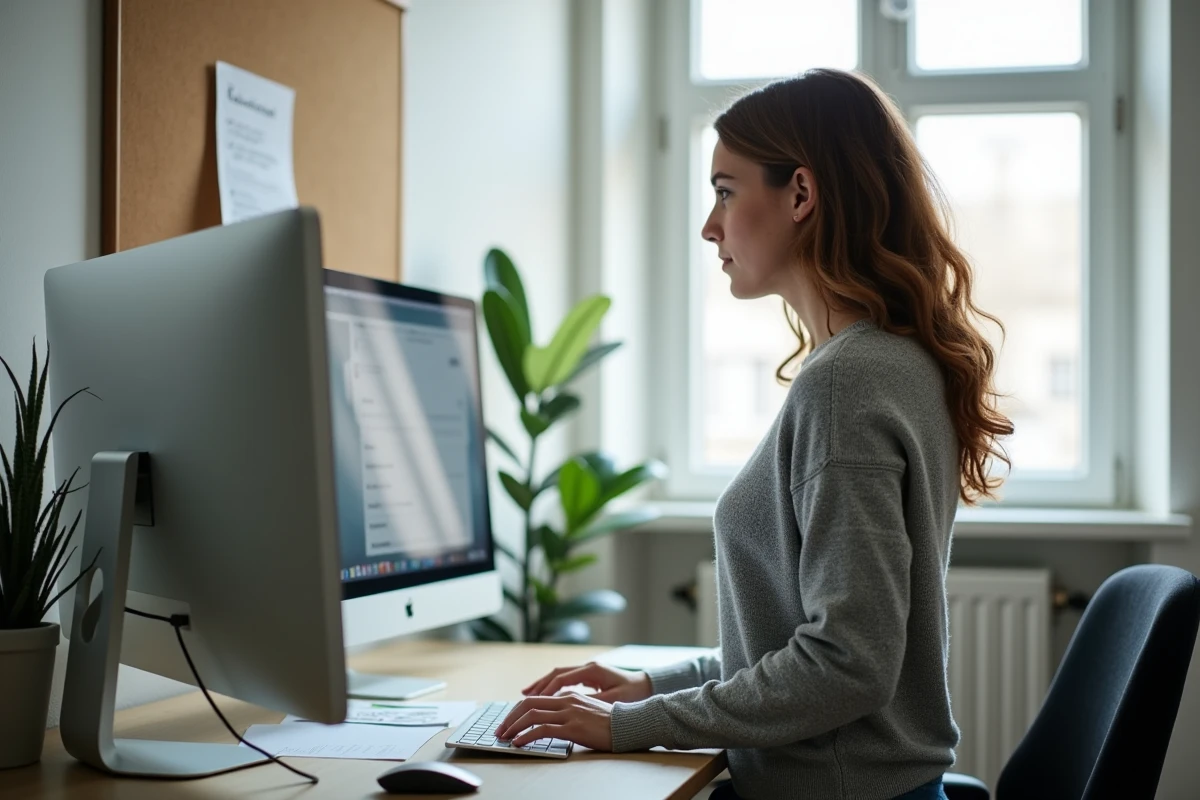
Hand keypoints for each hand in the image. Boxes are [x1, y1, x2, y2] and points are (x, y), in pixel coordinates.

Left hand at [495, 693, 614, 750]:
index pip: (535, 699)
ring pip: (532, 715)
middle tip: (500, 731)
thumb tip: (549, 721)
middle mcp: (566, 700)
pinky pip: (543, 729)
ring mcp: (569, 712)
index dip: (517, 710)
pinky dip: (527, 736)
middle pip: (529, 704)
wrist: (628, 726)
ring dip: (514, 727)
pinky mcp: (573, 727)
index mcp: (568, 695)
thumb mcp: (585, 711)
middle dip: (510, 718)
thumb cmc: (608, 723)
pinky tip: (519, 743)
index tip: (507, 722)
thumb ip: (568, 712)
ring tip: (505, 738)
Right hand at [520, 661, 652, 702]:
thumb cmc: (633, 694)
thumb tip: (569, 706)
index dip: (545, 691)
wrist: (646, 686)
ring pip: (558, 675)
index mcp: (591, 671)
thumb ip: (591, 701)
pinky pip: (564, 680)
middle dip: (537, 686)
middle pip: (555, 674)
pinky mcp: (588, 676)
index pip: (561, 679)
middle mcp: (587, 667)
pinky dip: (552, 687)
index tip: (531, 702)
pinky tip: (544, 697)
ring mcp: (587, 670)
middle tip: (520, 698)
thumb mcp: (612, 700)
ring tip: (525, 697)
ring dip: (542, 686)